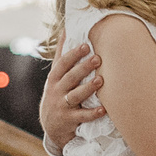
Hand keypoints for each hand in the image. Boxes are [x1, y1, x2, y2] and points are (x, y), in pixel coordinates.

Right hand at [38, 38, 101, 152]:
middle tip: (98, 58)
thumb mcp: (55, 76)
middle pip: (70, 77)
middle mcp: (56, 91)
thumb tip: (66, 29)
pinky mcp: (69, 120)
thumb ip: (61, 54)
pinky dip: (92, 113)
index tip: (86, 45)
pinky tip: (103, 109)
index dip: (73, 54)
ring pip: (75, 96)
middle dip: (83, 68)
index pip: (63, 64)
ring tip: (100, 80)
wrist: (51, 126)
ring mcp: (62, 106)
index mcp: (54, 78)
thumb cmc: (58, 94)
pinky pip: (82, 117)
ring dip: (88, 88)